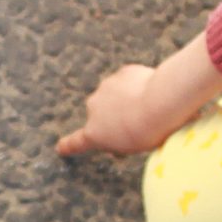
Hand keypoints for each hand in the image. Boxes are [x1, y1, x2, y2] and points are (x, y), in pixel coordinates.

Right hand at [56, 64, 176, 156]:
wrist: (160, 102)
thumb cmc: (148, 131)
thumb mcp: (132, 147)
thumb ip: (119, 140)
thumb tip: (119, 132)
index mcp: (94, 133)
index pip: (77, 142)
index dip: (68, 145)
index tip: (60, 148)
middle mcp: (94, 108)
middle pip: (102, 114)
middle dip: (114, 117)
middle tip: (137, 123)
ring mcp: (106, 88)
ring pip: (116, 95)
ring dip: (126, 100)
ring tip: (147, 107)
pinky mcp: (122, 73)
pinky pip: (129, 81)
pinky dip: (136, 85)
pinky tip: (150, 91)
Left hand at [57, 33, 221, 157]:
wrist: (159, 103)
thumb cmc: (176, 97)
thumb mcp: (180, 90)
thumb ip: (183, 94)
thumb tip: (201, 94)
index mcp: (126, 75)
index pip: (121, 88)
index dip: (125, 100)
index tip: (127, 104)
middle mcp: (107, 87)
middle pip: (112, 109)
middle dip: (122, 119)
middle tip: (143, 129)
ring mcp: (98, 107)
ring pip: (105, 123)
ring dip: (117, 132)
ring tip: (138, 136)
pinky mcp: (94, 130)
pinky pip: (79, 139)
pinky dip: (70, 145)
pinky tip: (60, 151)